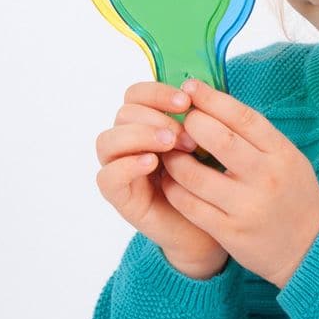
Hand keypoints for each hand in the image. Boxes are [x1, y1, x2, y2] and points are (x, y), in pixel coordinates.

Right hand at [95, 82, 230, 278]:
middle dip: (156, 117)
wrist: (209, 228)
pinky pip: (108, 176)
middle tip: (186, 135)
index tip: (187, 100)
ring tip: (171, 144)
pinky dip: (128, 165)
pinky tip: (153, 163)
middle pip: (124, 113)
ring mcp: (121, 169)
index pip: (137, 94)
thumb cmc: (211, 182)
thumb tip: (200, 90)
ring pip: (108, 140)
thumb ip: (199, 119)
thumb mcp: (209, 145)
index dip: (158, 92)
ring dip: (140, 136)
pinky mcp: (121, 196)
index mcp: (149, 123)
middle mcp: (130, 142)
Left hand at [158, 78, 318, 287]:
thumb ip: (258, 137)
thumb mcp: (289, 160)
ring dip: (173, 159)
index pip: (243, 117)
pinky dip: (173, 189)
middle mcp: (267, 177)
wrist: (311, 249)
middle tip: (177, 122)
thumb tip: (216, 105)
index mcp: (282, 154)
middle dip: (190, 124)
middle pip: (218, 139)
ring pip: (194, 174)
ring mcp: (247, 206)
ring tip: (167, 152)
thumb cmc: (295, 197)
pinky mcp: (230, 231)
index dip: (212, 98)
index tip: (190, 87)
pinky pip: (189, 205)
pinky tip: (170, 181)